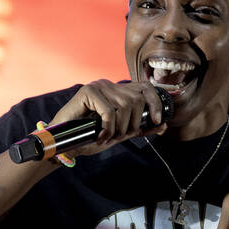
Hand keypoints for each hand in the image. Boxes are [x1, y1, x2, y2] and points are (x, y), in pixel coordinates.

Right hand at [47, 80, 167, 156]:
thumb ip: (140, 128)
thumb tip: (164, 125)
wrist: (65, 143)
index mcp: (118, 91)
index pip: (145, 88)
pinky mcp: (87, 92)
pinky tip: (101, 136)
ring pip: (125, 106)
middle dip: (133, 123)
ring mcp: (98, 86)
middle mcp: (109, 85)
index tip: (157, 121)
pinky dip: (108, 128)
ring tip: (108, 137)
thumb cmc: (90, 137)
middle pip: (137, 99)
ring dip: (119, 128)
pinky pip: (109, 111)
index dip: (155, 103)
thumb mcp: (120, 133)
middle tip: (119, 137)